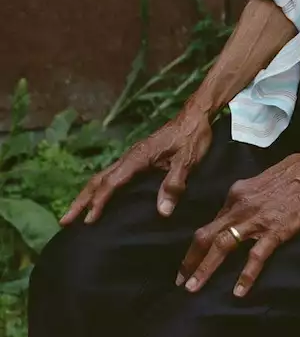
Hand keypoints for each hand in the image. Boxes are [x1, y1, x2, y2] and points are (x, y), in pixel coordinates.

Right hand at [61, 106, 212, 224]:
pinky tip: (100, 198)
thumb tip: (162, 211)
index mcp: (139, 157)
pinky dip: (100, 188)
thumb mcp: (188, 160)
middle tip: (65, 220)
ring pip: (104, 176)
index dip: (100, 202)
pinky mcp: (138, 157)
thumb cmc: (193, 136)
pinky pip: (113, 175)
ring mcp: (133, 156)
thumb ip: (174, 184)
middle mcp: (131, 156)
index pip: (113, 182)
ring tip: (75, 213)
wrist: (197, 115)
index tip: (88, 220)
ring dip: (88, 194)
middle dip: (82, 200)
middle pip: (99, 179)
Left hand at [176, 147, 299, 297]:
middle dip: (191, 260)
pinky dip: (245, 276)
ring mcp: (256, 219)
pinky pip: (255, 257)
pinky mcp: (275, 231)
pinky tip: (239, 292)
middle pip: (207, 235)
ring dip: (205, 269)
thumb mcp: (265, 178)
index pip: (214, 220)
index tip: (193, 256)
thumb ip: (252, 194)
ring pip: (223, 246)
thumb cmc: (297, 168)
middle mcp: (241, 206)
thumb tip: (248, 204)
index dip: (201, 241)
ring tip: (193, 288)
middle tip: (180, 281)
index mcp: (238, 192)